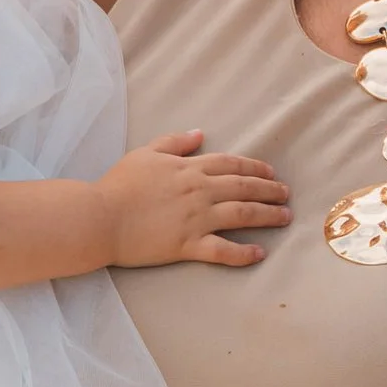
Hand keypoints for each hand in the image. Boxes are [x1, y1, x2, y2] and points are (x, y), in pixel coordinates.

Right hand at [98, 131, 291, 269]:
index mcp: (189, 168)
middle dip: (270, 190)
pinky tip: (259, 253)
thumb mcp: (145, 153)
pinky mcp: (188, 245)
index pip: (231, 164)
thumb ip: (174, 142)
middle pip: (244, 187)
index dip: (255, 168)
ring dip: (267, 215)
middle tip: (287, 195)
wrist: (99, 217)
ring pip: (242, 214)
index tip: (271, 173)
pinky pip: (223, 250)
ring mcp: (196, 219)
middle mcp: (199, 191)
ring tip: (284, 217)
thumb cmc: (118, 185)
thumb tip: (199, 133)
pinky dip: (243, 253)